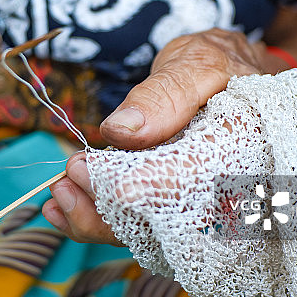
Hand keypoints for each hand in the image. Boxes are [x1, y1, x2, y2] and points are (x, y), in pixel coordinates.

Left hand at [43, 28, 270, 242]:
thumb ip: (164, 95)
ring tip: (55, 199)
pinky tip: (64, 210)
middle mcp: (228, 191)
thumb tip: (120, 131)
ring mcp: (204, 208)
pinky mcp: (179, 211)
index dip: (134, 183)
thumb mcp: (196, 62)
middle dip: (105, 210)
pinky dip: (99, 222)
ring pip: (147, 234)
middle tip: (62, 184)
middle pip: (163, 222)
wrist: (237, 79)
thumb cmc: (221, 65)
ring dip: (95, 221)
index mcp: (240, 150)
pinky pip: (139, 228)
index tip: (85, 171)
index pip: (185, 180)